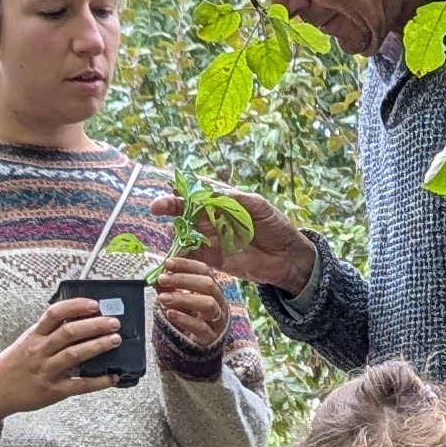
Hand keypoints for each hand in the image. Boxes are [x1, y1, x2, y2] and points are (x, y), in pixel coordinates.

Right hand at [0, 297, 129, 428]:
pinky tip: (113, 376)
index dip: (75, 306)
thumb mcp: (27, 341)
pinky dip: (99, 381)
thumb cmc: (15, 363)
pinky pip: (80, 385)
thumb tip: (79, 319)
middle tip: (114, 322)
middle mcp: (39, 351)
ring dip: (98, 346)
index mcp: (34, 336)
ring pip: (75, 355)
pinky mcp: (54, 391)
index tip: (94, 304)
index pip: (54, 314)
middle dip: (95, 326)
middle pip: (69, 333)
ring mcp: (47, 371)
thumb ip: (48, 332)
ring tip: (115, 340)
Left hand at [150, 251, 231, 351]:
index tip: (168, 263)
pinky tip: (169, 314)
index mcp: (212, 288)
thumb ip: (169, 287)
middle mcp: (219, 301)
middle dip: (184, 280)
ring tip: (162, 298)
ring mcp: (217, 320)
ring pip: (208, 304)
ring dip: (183, 299)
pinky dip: (184, 319)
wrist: (197, 347)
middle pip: (208, 285)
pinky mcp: (211, 337)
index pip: (204, 270)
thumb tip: (157, 276)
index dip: (187, 265)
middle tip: (162, 280)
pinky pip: (200, 327)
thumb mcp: (178, 299)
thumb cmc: (189, 317)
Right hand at [170, 189, 317, 296]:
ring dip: (176, 230)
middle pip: (187, 211)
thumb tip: (212, 193)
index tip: (172, 187)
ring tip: (171, 230)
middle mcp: (214, 219)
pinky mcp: (215, 259)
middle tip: (157, 206)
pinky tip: (176, 251)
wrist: (288, 258)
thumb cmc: (276, 227)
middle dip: (171, 207)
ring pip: (187, 232)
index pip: (199, 193)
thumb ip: (235, 199)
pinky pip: (195, 255)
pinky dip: (183, 253)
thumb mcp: (258, 206)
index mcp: (224, 202)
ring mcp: (213, 239)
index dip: (184, 189)